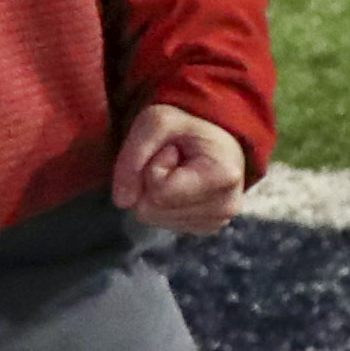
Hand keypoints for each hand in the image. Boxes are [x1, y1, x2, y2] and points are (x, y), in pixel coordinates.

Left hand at [112, 103, 249, 235]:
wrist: (215, 140)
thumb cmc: (187, 129)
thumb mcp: (156, 122)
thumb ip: (133, 155)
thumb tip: (122, 202)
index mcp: (223, 176)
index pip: (157, 192)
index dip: (153, 167)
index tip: (173, 150)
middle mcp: (226, 206)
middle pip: (150, 210)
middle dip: (150, 182)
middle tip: (173, 162)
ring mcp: (218, 221)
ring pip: (152, 218)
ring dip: (154, 193)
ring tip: (177, 172)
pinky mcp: (207, 228)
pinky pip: (161, 223)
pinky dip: (162, 204)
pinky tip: (181, 187)